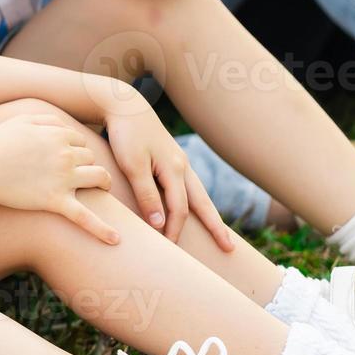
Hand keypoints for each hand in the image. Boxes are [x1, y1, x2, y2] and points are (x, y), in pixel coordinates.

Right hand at [0, 114, 120, 244]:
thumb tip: (64, 125)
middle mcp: (65, 155)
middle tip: (78, 171)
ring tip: (102, 189)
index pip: (80, 139)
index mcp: (57, 135)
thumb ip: (46, 119)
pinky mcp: (56, 201)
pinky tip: (116, 240)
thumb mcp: (20, 121)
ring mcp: (63, 179)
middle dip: (86, 163)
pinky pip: (85, 218)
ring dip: (103, 182)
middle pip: (90, 157)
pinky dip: (102, 229)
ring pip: (99, 178)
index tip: (67, 154)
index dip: (75, 147)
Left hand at [102, 100, 236, 251]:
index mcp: (174, 169)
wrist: (124, 105)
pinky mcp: (173, 158)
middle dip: (215, 227)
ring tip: (222, 233)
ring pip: (199, 194)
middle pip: (202, 203)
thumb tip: (160, 224)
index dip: (174, 229)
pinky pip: (190, 186)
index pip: (179, 209)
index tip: (169, 248)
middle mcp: (182, 167)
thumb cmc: (125, 135)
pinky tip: (198, 208)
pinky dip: (197, 201)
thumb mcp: (132, 165)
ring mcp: (180, 162)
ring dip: (210, 215)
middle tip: (229, 249)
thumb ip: (146, 194)